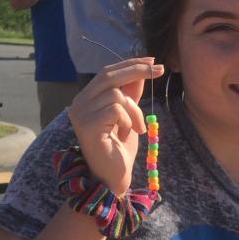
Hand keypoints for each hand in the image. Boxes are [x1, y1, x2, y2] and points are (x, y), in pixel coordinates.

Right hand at [68, 58, 163, 195]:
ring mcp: (80, 114)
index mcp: (86, 99)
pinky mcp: (87, 125)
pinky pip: (116, 110)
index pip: (107, 72)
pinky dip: (127, 120)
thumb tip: (142, 70)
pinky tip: (125, 134)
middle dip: (137, 70)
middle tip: (160, 70)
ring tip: (137, 128)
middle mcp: (78, 104)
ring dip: (134, 110)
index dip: (130, 64)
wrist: (113, 178)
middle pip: (109, 75)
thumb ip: (130, 94)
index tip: (152, 60)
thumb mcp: (129, 115)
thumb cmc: (120, 149)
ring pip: (116, 94)